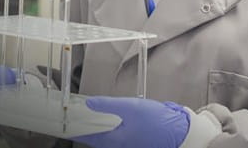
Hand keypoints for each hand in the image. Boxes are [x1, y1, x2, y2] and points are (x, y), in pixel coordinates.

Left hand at [72, 96, 189, 147]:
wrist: (182, 133)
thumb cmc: (156, 122)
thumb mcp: (130, 107)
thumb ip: (107, 105)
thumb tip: (87, 103)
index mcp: (115, 141)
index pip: (88, 137)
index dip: (76, 130)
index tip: (65, 124)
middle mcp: (120, 146)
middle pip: (97, 139)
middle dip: (86, 129)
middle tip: (76, 117)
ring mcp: (129, 145)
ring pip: (107, 138)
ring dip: (98, 128)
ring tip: (89, 116)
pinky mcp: (137, 142)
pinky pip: (117, 137)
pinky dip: (110, 129)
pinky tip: (110, 119)